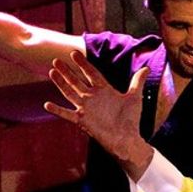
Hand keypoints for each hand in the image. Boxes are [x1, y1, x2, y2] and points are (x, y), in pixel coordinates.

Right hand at [44, 51, 153, 178]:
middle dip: (67, 71)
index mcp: (104, 90)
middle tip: (56, 59)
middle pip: (77, 81)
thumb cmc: (131, 118)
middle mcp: (93, 97)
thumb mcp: (134, 97)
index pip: (91, 73)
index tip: (75, 53)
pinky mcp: (82, 120)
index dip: (83, 63)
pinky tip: (47, 104)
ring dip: (60, 83)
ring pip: (70, 93)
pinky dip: (57, 110)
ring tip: (52, 72)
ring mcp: (86, 108)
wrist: (126, 138)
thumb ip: (137, 82)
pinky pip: (67, 114)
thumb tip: (146, 68)